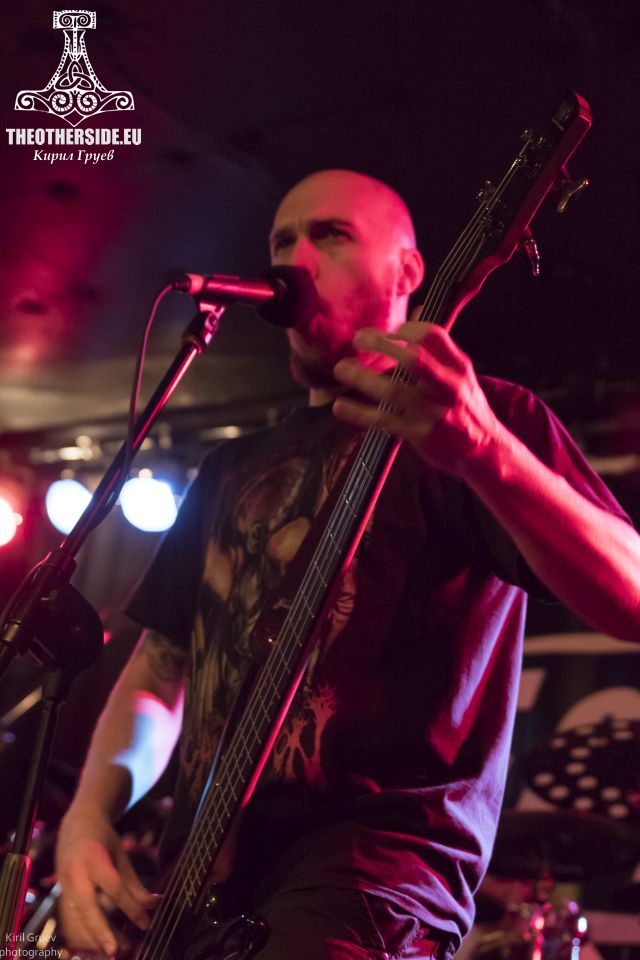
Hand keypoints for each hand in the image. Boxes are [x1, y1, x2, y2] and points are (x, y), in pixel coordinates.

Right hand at [55, 809, 157, 955]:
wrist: (77, 824)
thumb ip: (135, 884)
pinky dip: (81, 934)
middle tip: (116, 951)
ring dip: (91, 938)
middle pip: (86, 907)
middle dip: (100, 931)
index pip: (114, 887)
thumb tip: (154, 905)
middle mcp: (75, 872)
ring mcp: (64, 884)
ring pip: (74, 917)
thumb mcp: (122, 856)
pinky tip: (95, 947)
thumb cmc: (103, 840)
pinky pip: (69, 919)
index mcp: (94, 857)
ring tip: (113, 952)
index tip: (145, 924)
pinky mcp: (60, 893)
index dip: (131, 908)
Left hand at [332, 319, 500, 478]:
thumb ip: (436, 347)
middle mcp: (448, 386)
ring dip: (363, 378)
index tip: (387, 331)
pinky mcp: (420, 434)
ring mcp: (434, 412)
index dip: (406, 329)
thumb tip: (415, 311)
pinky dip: (359, 413)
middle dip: (382, 344)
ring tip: (341, 369)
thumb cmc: (465, 407)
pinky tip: (341, 406)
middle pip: (414, 359)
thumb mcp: (459, 374)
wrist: (484, 451)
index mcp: (458, 366)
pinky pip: (384, 420)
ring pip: (394, 391)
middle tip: (358, 339)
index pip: (433, 335)